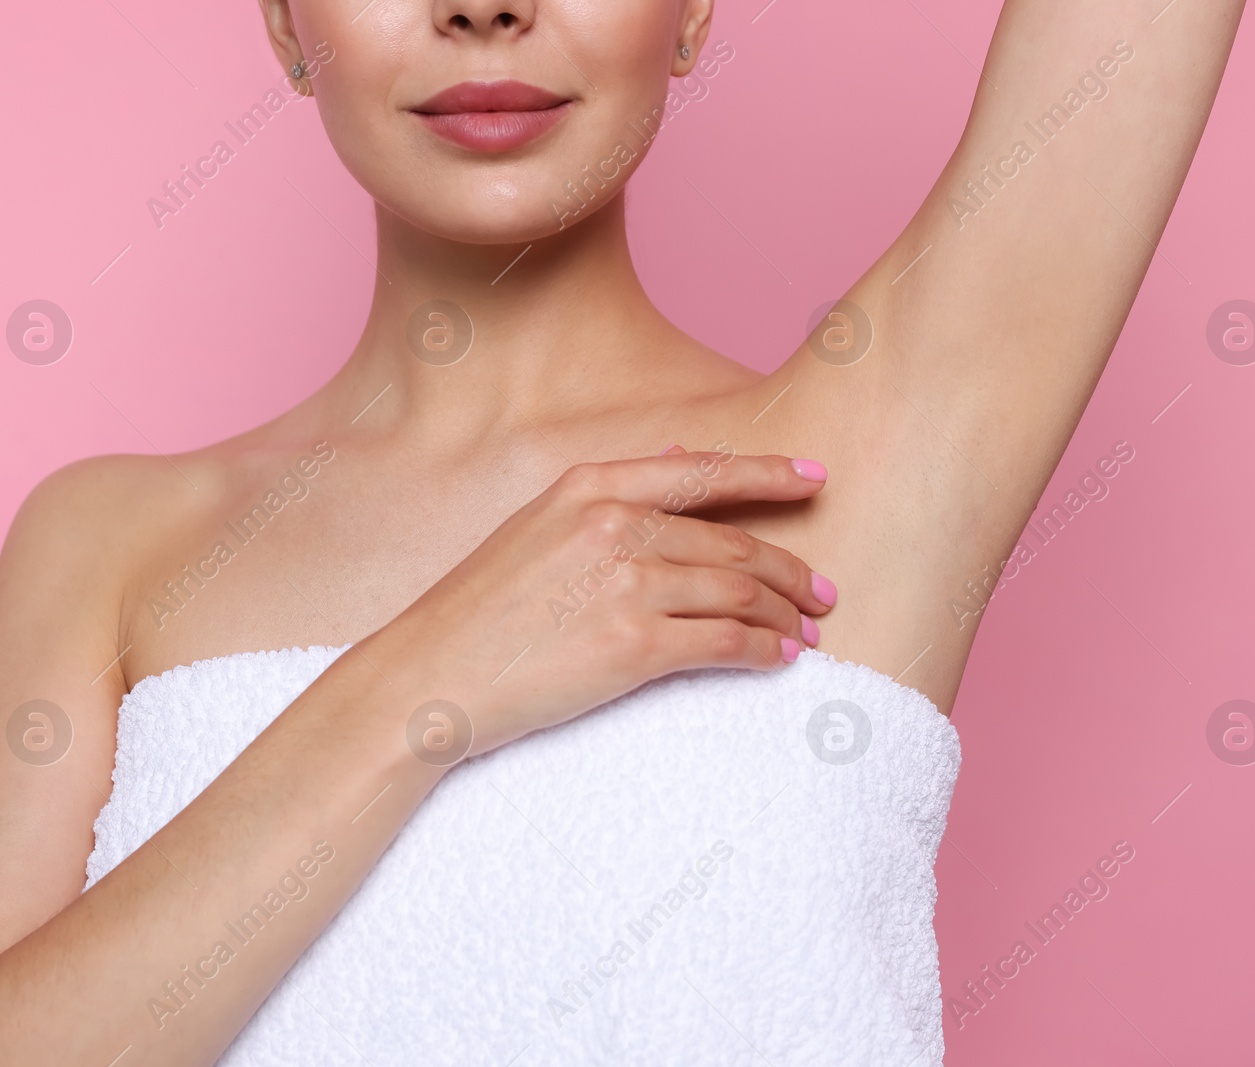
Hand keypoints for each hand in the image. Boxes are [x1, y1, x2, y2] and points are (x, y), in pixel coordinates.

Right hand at [367, 449, 836, 759]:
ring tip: (807, 631)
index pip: (703, 473)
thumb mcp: (535, 527)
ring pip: (738, 592)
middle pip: (732, 543)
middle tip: (823, 592)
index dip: (770, 475)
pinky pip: (723, 642)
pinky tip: (778, 659)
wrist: (430, 676)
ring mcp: (625, 584)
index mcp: (589, 487)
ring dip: (784, 615)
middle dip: (789, 569)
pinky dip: (761, 650)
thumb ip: (606, 497)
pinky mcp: (632, 646)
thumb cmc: (478, 610)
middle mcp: (613, 525)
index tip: (815, 480)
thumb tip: (675, 458)